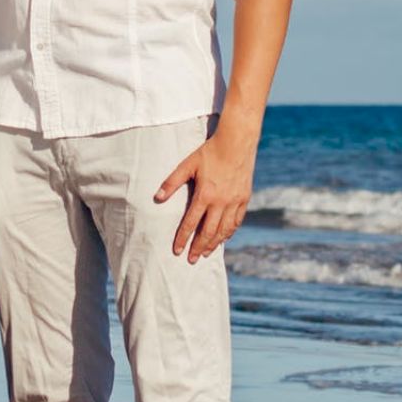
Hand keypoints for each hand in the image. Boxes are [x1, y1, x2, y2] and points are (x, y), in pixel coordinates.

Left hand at [155, 118, 257, 262]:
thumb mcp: (188, 164)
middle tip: (191, 260)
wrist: (237, 142)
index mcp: (205, 194)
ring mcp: (234, 201)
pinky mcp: (244, 198)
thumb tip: (157, 198)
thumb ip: (172, 182)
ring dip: (214, 243)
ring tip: (205, 253)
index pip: (191, 223)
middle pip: (208, 231)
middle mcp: (221, 201)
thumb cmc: (209, 152)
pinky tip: (223, 238)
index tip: (177, 251)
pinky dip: (229, 232)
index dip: (183, 238)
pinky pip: (236, 221)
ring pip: (224, 229)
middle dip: (198, 247)